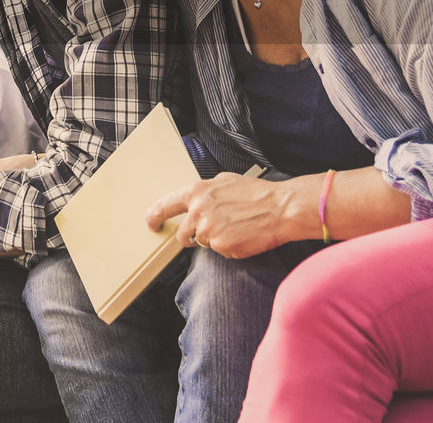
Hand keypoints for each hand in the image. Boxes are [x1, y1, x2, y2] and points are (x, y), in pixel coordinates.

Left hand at [146, 172, 292, 258]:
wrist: (280, 208)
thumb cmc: (257, 194)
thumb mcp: (225, 181)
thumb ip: (205, 192)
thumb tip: (196, 198)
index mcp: (196, 192)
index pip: (165, 206)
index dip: (154, 216)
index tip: (151, 223)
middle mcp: (198, 211)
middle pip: (183, 234)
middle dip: (190, 238)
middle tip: (209, 233)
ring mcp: (208, 230)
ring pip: (203, 243)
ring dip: (215, 240)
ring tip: (236, 228)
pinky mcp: (221, 246)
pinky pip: (220, 251)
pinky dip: (230, 248)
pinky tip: (244, 236)